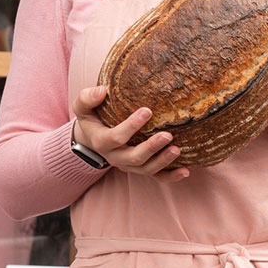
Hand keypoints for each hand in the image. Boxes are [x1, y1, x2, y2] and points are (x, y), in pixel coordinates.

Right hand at [71, 86, 189, 181]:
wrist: (92, 138)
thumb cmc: (91, 117)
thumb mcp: (82, 107)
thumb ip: (87, 98)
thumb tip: (102, 90)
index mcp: (102, 142)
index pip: (116, 137)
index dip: (131, 126)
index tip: (148, 110)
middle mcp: (115, 157)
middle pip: (134, 158)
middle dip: (151, 148)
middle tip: (168, 135)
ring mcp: (128, 165)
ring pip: (146, 169)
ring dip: (163, 162)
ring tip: (177, 150)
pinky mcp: (139, 168)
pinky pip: (155, 177)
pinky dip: (170, 176)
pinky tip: (185, 171)